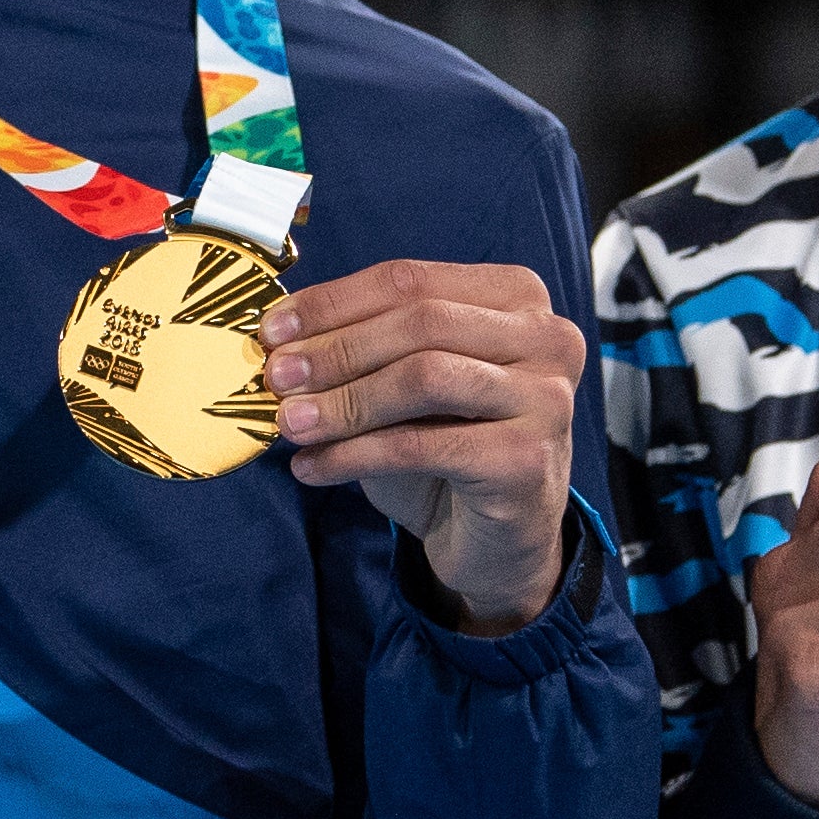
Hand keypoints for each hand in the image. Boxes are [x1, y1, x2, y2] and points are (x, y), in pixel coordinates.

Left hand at [263, 259, 582, 631]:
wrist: (499, 537)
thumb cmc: (448, 445)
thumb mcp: (405, 383)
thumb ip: (362, 346)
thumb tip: (278, 334)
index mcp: (516, 296)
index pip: (410, 281)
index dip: (334, 302)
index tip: (272, 328)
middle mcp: (546, 337)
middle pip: (420, 322)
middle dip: (336, 349)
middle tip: (275, 376)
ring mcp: (546, 398)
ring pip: (424, 378)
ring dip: (343, 401)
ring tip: (288, 423)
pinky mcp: (527, 459)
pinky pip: (421, 446)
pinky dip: (354, 455)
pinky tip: (313, 467)